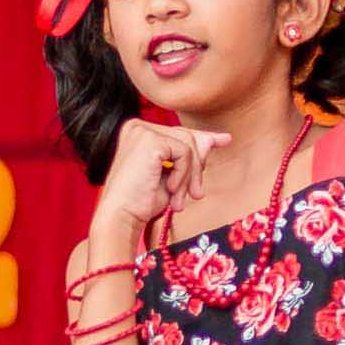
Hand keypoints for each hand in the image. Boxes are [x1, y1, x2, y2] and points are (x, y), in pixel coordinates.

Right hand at [93, 119, 235, 246]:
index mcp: (137, 134)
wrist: (120, 217)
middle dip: (196, 167)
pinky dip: (183, 175)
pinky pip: (184, 152)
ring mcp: (142, 131)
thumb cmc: (140, 202)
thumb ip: (192, 156)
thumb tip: (221, 138)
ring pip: (189, 144)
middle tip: (195, 194)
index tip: (224, 140)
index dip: (202, 140)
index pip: (177, 132)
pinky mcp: (150, 140)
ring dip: (190, 176)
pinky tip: (170, 190)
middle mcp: (137, 127)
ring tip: (181, 199)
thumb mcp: (171, 176)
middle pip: (187, 137)